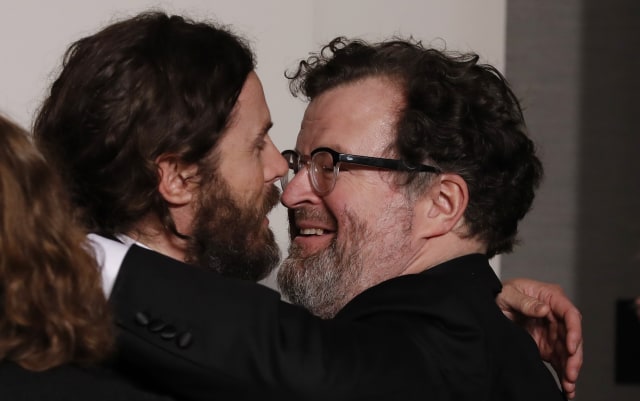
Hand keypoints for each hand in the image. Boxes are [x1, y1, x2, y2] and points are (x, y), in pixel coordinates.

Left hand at [497, 278, 582, 398]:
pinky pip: (559, 360)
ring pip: (568, 352)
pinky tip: (567, 387)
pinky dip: (563, 373)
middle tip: (571, 374)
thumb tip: (544, 309)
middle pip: (572, 336)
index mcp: (550, 297)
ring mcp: (552, 332)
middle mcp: (556, 315)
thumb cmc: (501, 294)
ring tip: (569, 386)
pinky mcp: (547, 345)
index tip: (571, 348)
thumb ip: (525, 302)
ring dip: (570, 369)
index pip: (570, 314)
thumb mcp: (508, 294)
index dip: (574, 331)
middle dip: (574, 357)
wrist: (490, 306)